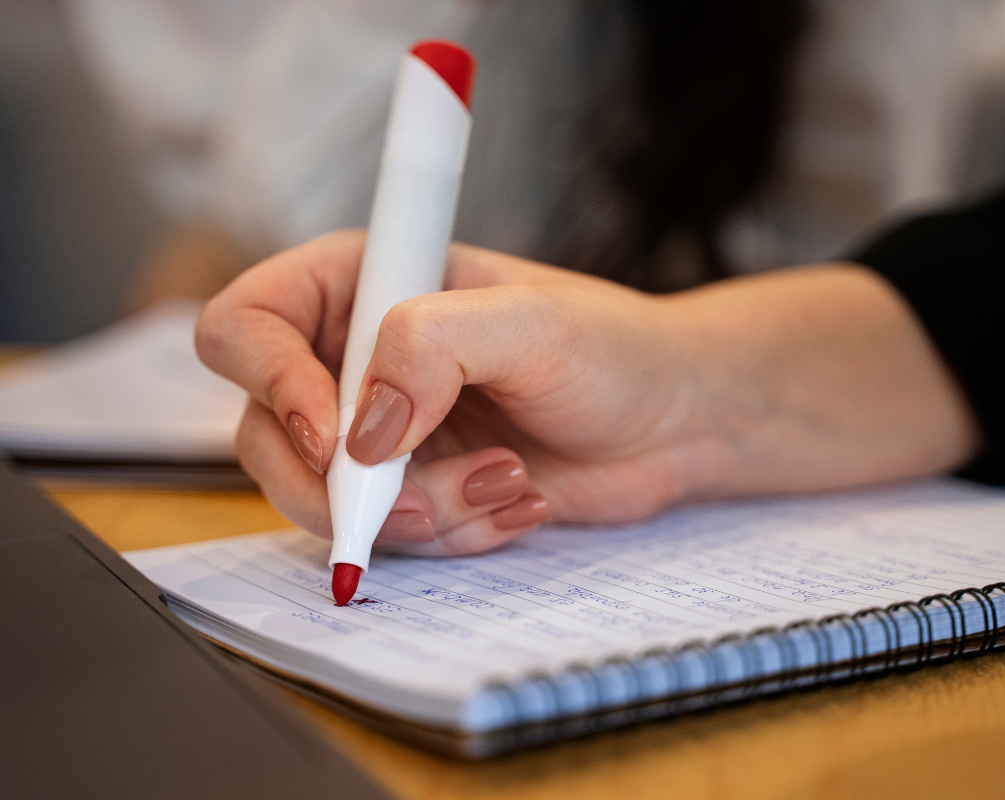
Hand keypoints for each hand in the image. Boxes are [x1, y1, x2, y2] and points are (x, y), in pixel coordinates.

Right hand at [196, 230, 979, 555]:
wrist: (671, 420)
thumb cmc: (612, 348)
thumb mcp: (529, 324)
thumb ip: (430, 347)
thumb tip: (359, 433)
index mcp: (361, 283)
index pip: (246, 325)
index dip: (271, 386)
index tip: (342, 438)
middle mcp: (353, 357)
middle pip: (265, 436)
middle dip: (348, 486)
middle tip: (429, 495)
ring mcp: (380, 432)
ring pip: (326, 502)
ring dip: (417, 515)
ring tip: (508, 481)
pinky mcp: (414, 490)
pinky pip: (388, 539)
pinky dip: (450, 536)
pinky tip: (516, 501)